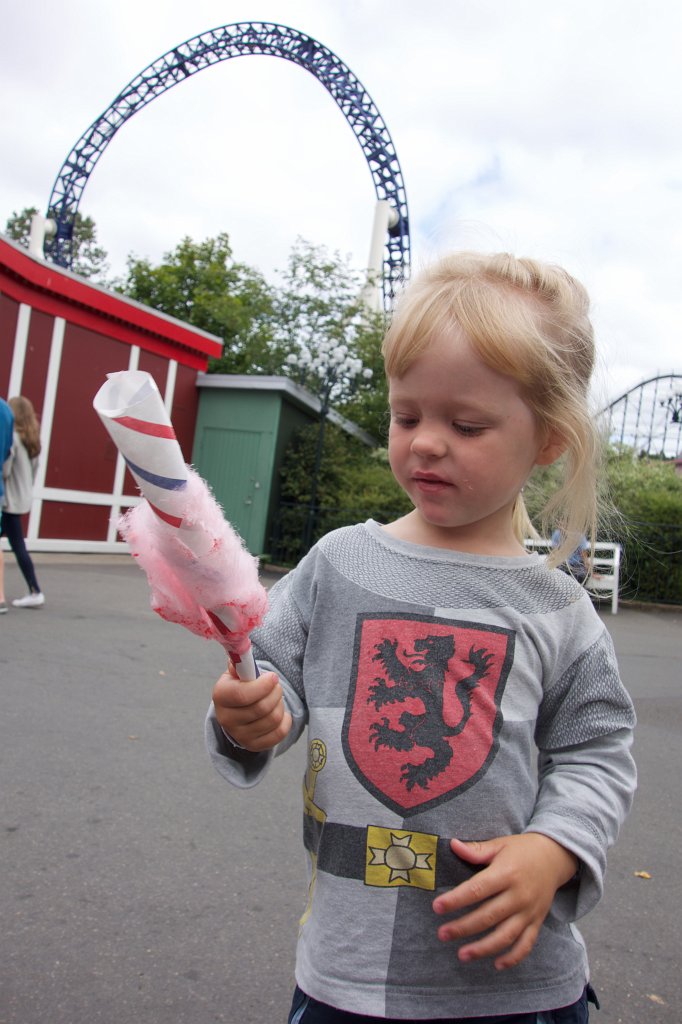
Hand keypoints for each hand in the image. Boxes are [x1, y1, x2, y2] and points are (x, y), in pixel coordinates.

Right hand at [212, 663, 291, 751]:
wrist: (237, 710)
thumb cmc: (240, 686)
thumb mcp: (236, 672)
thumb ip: (240, 663)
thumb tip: (241, 654)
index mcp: (220, 696)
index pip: (242, 695)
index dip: (263, 685)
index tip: (272, 677)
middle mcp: (226, 718)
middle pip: (261, 708)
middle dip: (275, 693)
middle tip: (276, 686)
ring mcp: (239, 735)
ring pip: (272, 719)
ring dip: (280, 705)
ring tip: (275, 698)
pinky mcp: (253, 745)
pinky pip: (278, 733)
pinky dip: (285, 721)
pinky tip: (280, 712)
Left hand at [432, 833, 577, 970]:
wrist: (555, 857)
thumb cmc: (522, 850)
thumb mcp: (500, 844)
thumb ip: (476, 850)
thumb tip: (452, 845)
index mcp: (507, 873)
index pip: (478, 889)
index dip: (456, 899)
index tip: (437, 907)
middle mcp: (519, 895)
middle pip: (488, 916)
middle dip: (463, 927)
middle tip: (442, 934)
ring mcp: (529, 911)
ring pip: (505, 935)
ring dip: (483, 948)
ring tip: (462, 954)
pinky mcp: (537, 922)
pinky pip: (526, 944)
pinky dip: (513, 957)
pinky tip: (496, 964)